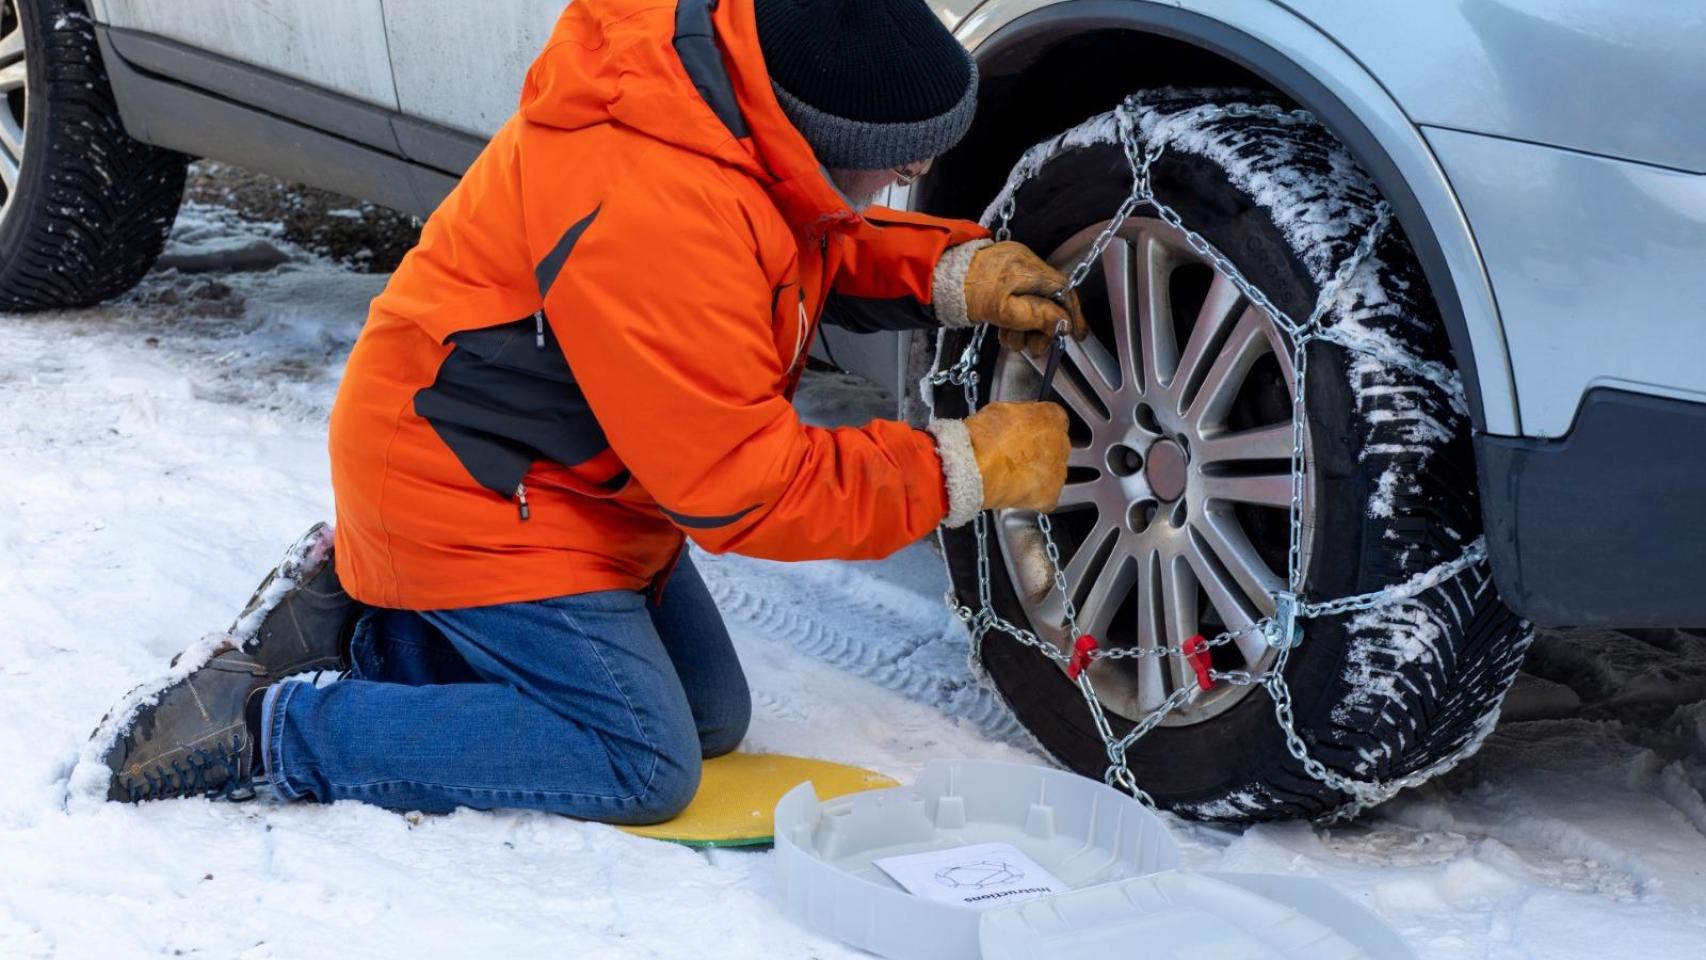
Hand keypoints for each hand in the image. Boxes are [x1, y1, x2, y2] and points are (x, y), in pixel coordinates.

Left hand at [964, 241, 1088, 355]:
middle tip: (1035, 348)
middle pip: (1048, 298)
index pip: (1063, 289)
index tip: (1075, 333)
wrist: (937, 279)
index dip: (1071, 313)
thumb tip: (1064, 322)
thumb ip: (1037, 317)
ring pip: (1032, 301)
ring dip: (1026, 327)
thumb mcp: (1004, 312)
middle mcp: (1024, 262)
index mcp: (1028, 268)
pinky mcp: (1001, 273)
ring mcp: (1012, 266)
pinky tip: (1004, 331)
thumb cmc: (967, 293)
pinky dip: (1015, 317)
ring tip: (1012, 341)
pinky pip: (1018, 297)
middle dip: (1043, 327)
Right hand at [964, 401, 1069, 512]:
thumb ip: (1019, 415)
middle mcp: (1062, 442)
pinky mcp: (1051, 495)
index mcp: (1053, 416)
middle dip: (1036, 451)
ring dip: (1034, 473)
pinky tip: (1013, 489)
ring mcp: (1058, 470)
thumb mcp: (1000, 409)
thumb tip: (1015, 420)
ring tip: (1010, 473)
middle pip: (1054, 447)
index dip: (1034, 428)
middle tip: (1013, 455)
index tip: (1022, 434)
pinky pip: (1044, 495)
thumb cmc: (984, 438)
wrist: (976, 467)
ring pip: (1051, 472)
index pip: (1052, 419)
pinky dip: (1031, 495)